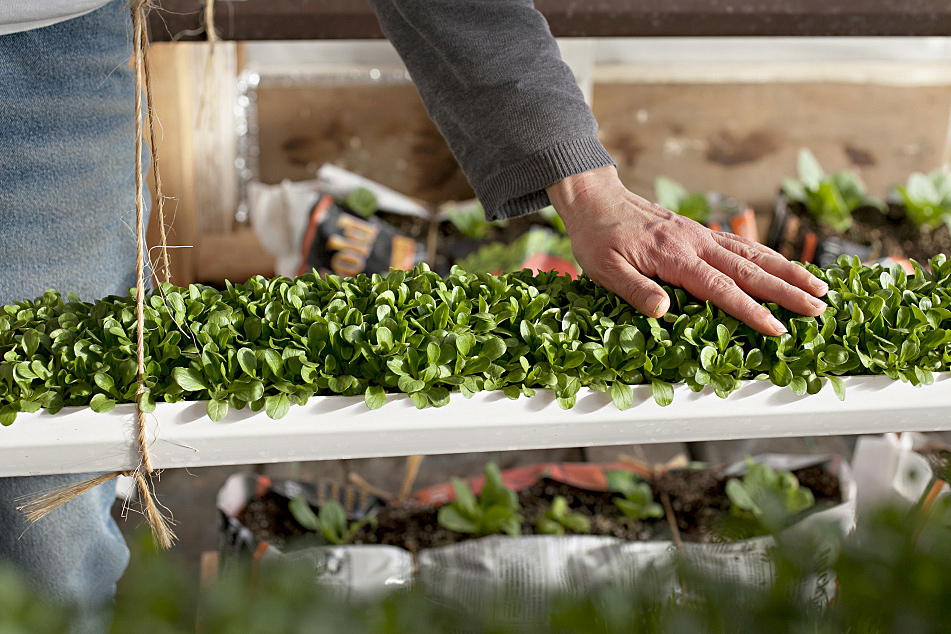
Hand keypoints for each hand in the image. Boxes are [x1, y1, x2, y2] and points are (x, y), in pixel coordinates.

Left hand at [546, 166, 828, 336]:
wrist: (596, 200)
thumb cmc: (598, 238)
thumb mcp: (604, 270)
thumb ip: (635, 290)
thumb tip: (663, 312)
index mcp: (674, 256)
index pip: (720, 288)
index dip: (750, 310)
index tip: (776, 327)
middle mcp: (695, 242)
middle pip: (750, 269)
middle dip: (787, 290)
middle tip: (820, 308)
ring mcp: (700, 234)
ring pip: (753, 254)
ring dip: (788, 271)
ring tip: (820, 287)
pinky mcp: (699, 232)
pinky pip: (741, 245)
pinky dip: (768, 257)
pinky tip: (786, 267)